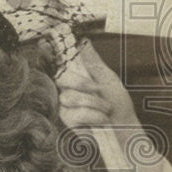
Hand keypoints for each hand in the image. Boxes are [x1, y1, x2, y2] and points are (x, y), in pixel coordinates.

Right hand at [59, 41, 166, 171]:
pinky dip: (93, 116)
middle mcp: (66, 91)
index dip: (51, 56)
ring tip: (107, 109)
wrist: (125, 129)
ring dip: (93, 103)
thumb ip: (93, 63)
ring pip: (68, 98)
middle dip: (81, 83)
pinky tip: (102, 120)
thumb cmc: (118, 104)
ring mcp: (65, 108)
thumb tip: (84, 42)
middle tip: (98, 89)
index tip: (47, 45)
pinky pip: (74, 115)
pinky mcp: (68, 124)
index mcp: (76, 79)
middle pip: (60, 79)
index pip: (59, 65)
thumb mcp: (109, 79)